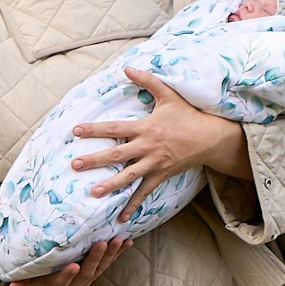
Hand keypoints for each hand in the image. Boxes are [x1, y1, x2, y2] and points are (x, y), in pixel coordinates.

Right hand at [6, 236, 127, 285]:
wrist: (46, 281)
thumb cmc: (33, 276)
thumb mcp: (24, 280)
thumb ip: (19, 284)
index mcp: (57, 284)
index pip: (62, 281)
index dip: (67, 275)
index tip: (73, 266)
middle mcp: (75, 283)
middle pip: (87, 272)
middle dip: (95, 258)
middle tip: (102, 244)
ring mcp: (87, 277)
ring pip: (100, 267)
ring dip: (111, 254)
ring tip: (118, 240)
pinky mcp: (96, 270)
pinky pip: (109, 262)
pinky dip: (118, 253)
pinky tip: (127, 242)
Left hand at [69, 72, 247, 209]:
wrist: (210, 138)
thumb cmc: (187, 115)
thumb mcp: (168, 94)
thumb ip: (147, 81)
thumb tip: (126, 68)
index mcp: (145, 127)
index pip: (114, 127)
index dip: (94, 129)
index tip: (75, 131)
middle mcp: (147, 147)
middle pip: (116, 154)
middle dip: (95, 160)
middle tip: (74, 165)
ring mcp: (154, 163)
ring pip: (129, 176)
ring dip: (111, 185)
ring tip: (93, 193)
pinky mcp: (161, 175)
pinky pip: (145, 192)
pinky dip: (133, 205)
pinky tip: (121, 218)